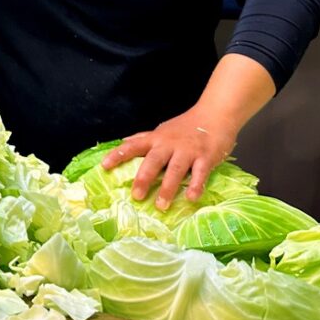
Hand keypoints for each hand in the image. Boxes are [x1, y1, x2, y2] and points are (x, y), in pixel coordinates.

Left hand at [100, 107, 239, 210]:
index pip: (133, 146)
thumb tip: (123, 143)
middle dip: (144, 178)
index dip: (118, 155)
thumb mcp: (162, 131)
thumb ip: (143, 138)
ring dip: (168, 188)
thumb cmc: (185, 126)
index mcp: (156, 139)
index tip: (104, 166)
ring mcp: (188, 151)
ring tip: (161, 205)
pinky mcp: (206, 157)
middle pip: (153, 161)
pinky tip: (191, 198)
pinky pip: (200, 173)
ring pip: (175, 169)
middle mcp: (169, 144)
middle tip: (136, 196)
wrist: (215, 114)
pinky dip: (196, 185)